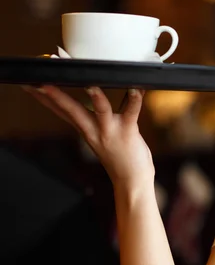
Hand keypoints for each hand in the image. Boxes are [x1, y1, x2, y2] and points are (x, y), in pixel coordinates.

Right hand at [23, 85, 153, 189]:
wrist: (131, 180)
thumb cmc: (119, 155)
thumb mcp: (97, 134)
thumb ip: (93, 117)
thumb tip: (91, 95)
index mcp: (85, 128)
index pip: (60, 111)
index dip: (44, 98)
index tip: (29, 84)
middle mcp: (94, 130)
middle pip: (71, 110)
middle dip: (55, 96)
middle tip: (41, 84)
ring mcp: (110, 131)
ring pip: (101, 110)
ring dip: (96, 98)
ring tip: (90, 85)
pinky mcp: (128, 132)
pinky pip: (131, 113)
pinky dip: (135, 100)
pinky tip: (135, 88)